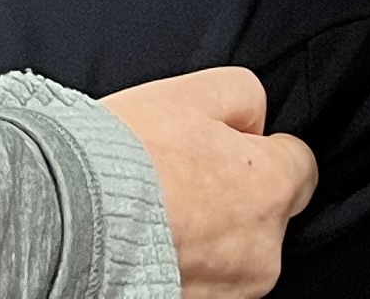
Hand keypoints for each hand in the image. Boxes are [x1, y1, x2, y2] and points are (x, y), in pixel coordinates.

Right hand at [101, 68, 313, 298]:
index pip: (300, 165)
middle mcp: (263, 251)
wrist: (69, 219)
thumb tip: (253, 121)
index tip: (226, 145)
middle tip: (181, 174)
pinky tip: (148, 239)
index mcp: (272, 189)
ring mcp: (230, 291)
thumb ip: (244, 97)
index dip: (264, 149)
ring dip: (207, 233)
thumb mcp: (194, 92)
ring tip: (157, 209)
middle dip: (234, 194)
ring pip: (232, 251)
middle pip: (265, 213)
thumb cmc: (129, 156)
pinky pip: (202, 277)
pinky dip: (183, 261)